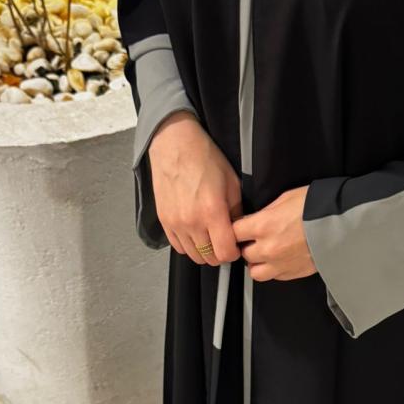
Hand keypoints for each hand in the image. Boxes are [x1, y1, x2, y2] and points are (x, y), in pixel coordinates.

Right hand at [148, 110, 241, 265]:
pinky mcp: (164, 221)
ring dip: (205, 252)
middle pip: (209, 258)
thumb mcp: (231, 183)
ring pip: (193, 255)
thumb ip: (237, 211)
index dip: (234, 253)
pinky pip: (178, 246)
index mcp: (212, 213)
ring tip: (211, 239)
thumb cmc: (206, 159)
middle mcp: (192, 222)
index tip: (236, 246)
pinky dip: (189, 246)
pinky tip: (196, 235)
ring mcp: (175, 223)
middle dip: (220, 254)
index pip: (225, 253)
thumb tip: (239, 231)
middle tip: (225, 242)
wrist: (175, 145)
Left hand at [232, 185, 316, 280]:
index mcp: (263, 226)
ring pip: (255, 272)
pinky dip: (273, 270)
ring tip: (266, 253)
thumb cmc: (317, 207)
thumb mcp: (286, 198)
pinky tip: (281, 259)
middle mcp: (268, 248)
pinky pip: (274, 277)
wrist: (343, 225)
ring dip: (257, 262)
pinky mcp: (293, 273)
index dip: (237, 228)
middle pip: (243, 253)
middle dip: (247, 245)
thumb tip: (257, 219)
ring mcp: (280, 264)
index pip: (234, 232)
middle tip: (255, 238)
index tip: (241, 227)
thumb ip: (266, 212)